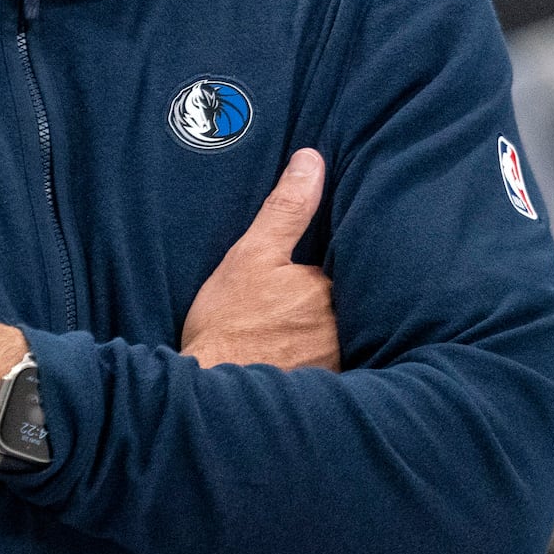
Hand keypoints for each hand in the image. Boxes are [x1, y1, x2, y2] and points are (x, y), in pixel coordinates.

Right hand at [181, 149, 338, 369]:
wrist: (210, 392)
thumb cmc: (227, 324)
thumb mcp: (252, 254)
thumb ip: (287, 208)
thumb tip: (311, 161)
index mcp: (328, 290)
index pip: (342, 268)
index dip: (324, 269)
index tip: (302, 275)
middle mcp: (342, 328)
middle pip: (343, 304)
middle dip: (326, 304)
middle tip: (292, 309)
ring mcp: (335, 362)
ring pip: (336, 336)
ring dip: (323, 334)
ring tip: (292, 336)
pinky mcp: (324, 390)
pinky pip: (329, 368)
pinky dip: (317, 363)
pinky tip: (293, 363)